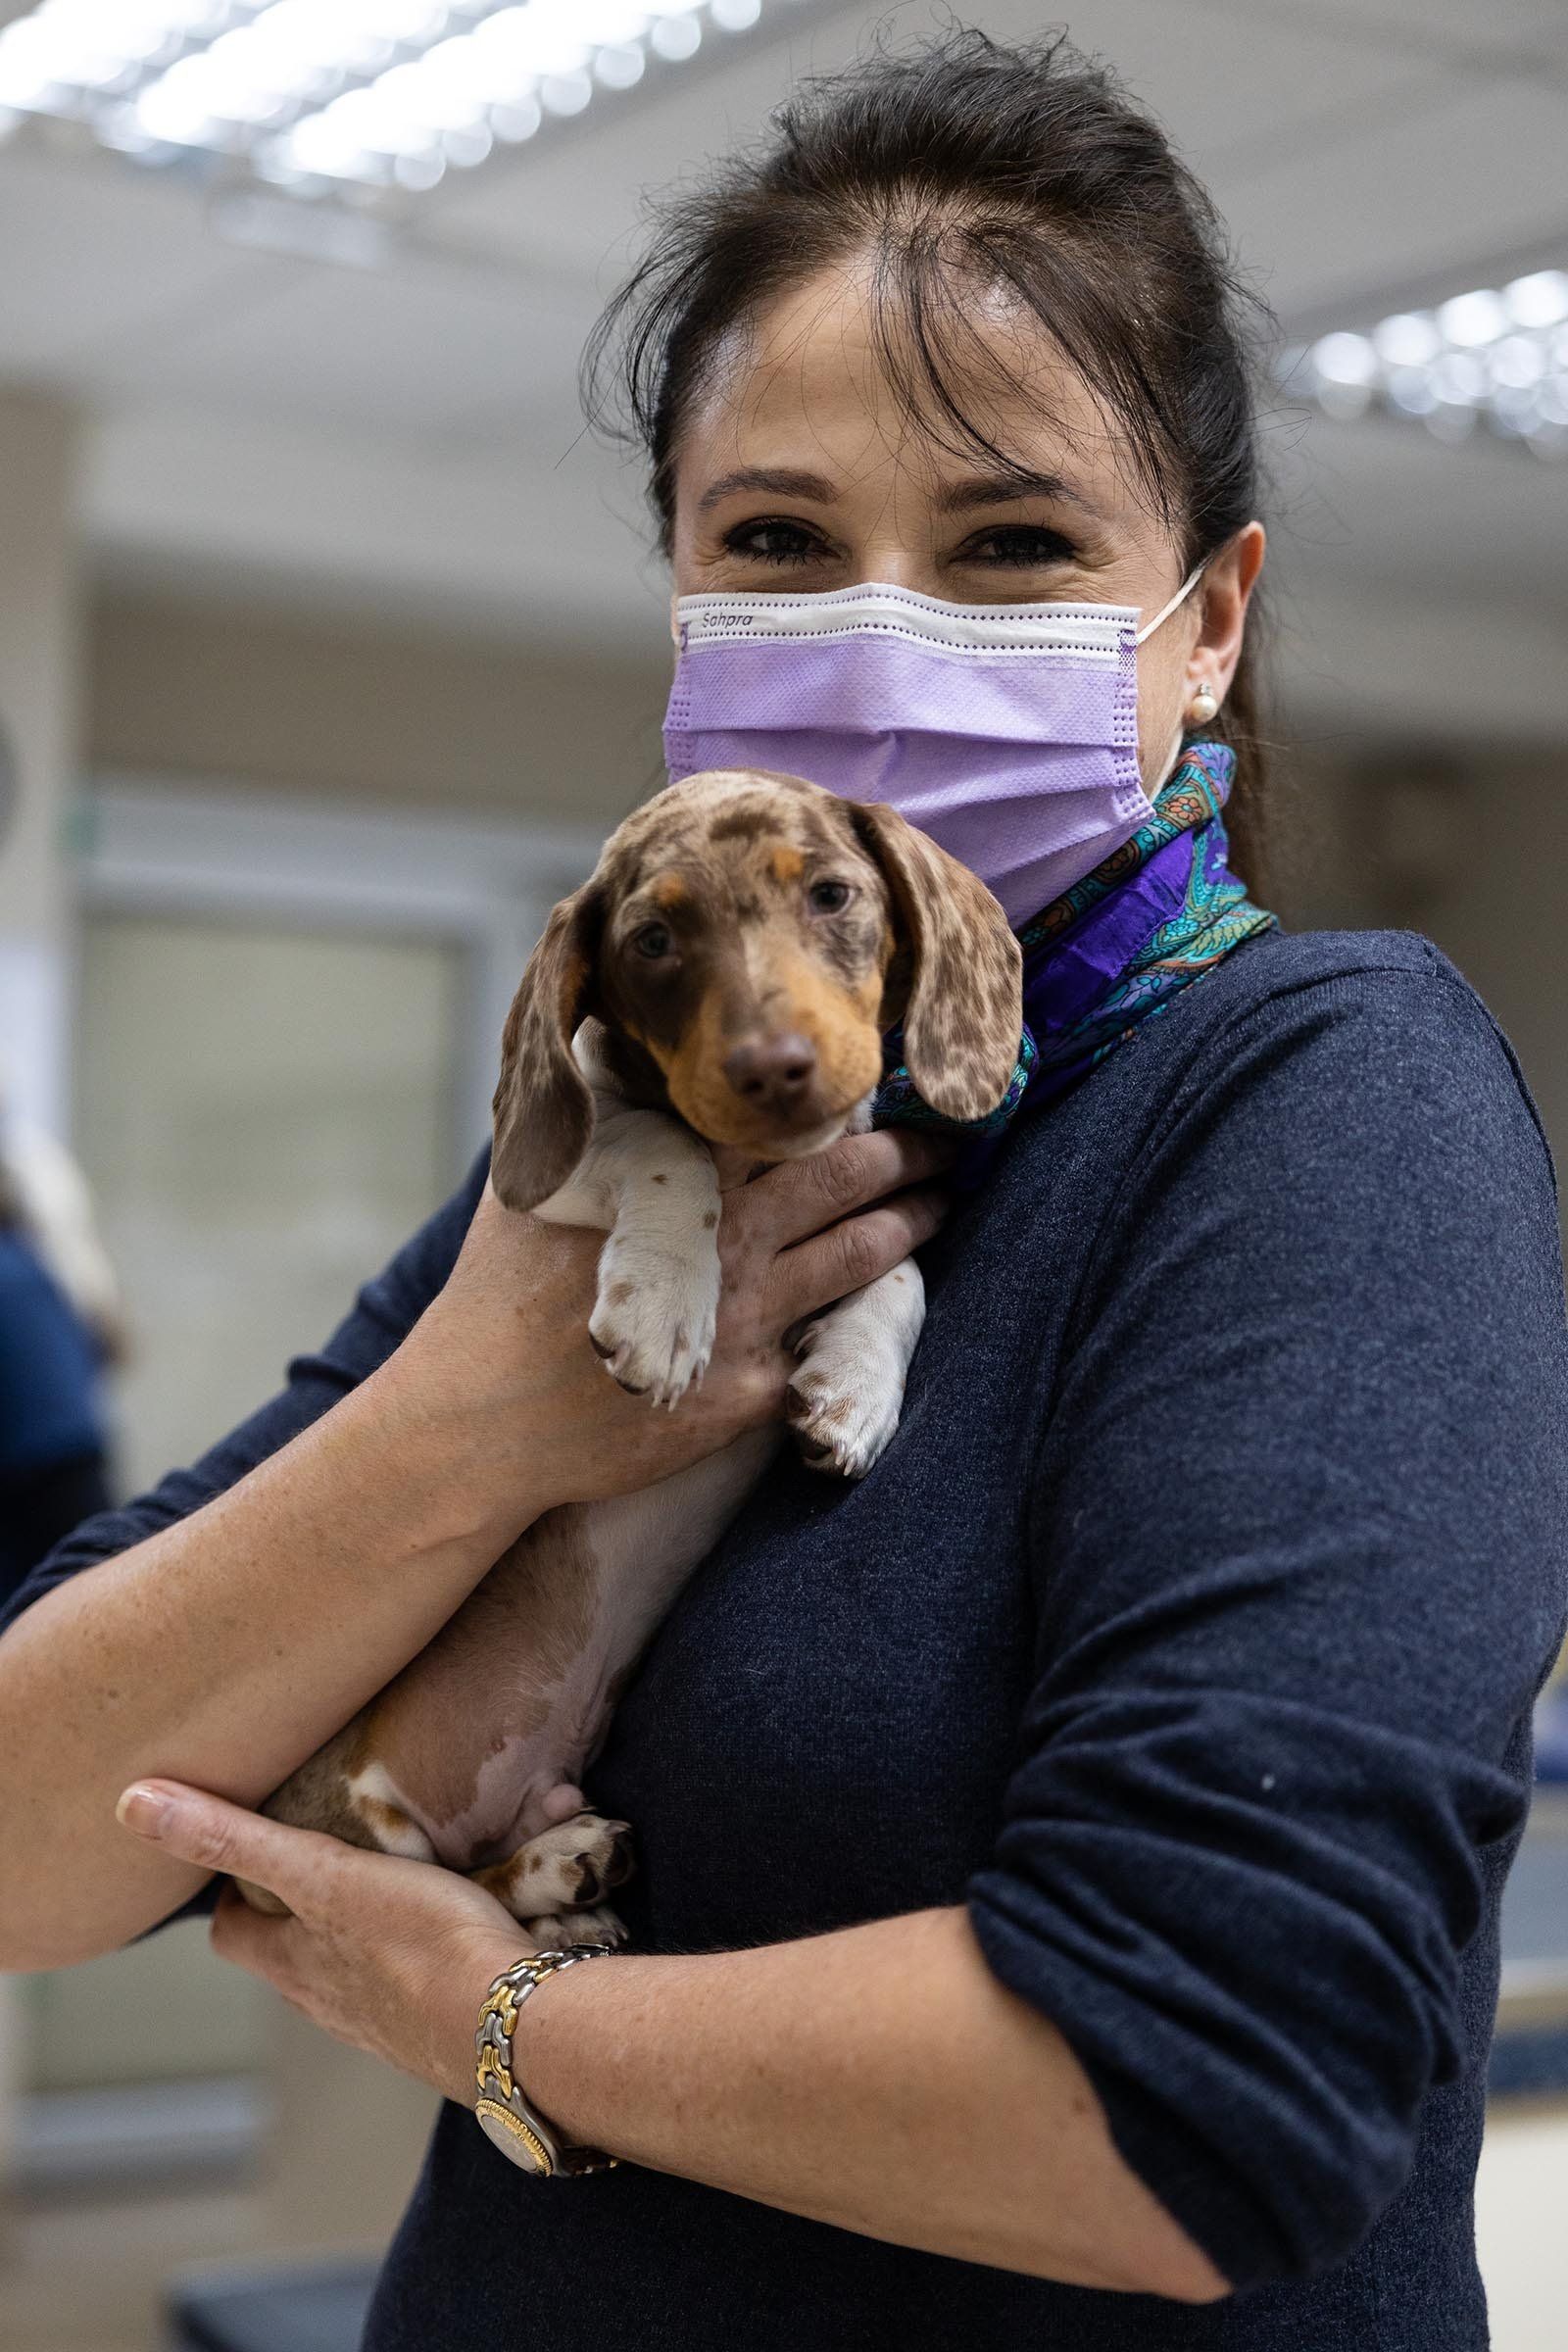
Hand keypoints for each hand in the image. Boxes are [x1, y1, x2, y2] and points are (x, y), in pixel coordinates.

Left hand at [115, 1779, 525, 2107]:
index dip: (230, 1898)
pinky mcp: (438, 2030)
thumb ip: (236, 1839)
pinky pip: (410, 1994)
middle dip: (295, 1916)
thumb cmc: (417, 1945)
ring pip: (349, 1981)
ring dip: (355, 1943)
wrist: (510, 2023)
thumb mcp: (321, 1875)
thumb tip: (134, 1804)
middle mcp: (327, 2004)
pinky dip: (413, 1965)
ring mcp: (384, 2026)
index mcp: (293, 1966)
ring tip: (384, 1893)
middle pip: (288, 1960)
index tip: (245, 1859)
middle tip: (320, 1862)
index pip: (231, 1936)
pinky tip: (444, 1939)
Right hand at [391, 1128, 953, 1533]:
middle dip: (904, 1153)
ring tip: (941, 1201)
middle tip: (945, 1137)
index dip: (839, 1099)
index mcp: (679, 1179)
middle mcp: (726, 1239)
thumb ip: (584, 1118)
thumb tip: (604, 1044)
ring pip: (857, 1254)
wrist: (485, 1418)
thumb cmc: (498, 1292)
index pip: (782, 1120)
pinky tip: (895, 1290)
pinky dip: (865, 1309)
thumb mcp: (533, 1182)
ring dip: (909, 1222)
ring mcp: (746, 1317)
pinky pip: (826, 1339)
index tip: (879, 1075)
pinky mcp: (751, 1389)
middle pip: (843, 1176)